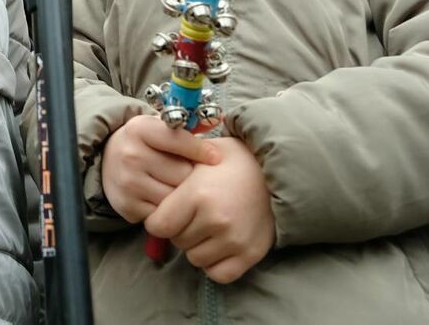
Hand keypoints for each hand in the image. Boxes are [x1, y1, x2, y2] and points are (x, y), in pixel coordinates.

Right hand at [100, 114, 219, 223]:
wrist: (107, 158)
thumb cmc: (144, 142)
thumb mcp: (159, 127)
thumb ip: (187, 128)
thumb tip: (219, 120)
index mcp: (140, 129)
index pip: (179, 141)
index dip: (202, 150)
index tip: (216, 158)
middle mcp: (131, 154)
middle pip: (181, 173)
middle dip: (192, 176)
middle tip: (195, 175)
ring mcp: (128, 182)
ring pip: (174, 196)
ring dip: (183, 195)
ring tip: (182, 188)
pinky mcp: (127, 205)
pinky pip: (163, 214)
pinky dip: (169, 210)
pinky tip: (167, 200)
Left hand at [143, 136, 274, 282]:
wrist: (278, 172)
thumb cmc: (235, 160)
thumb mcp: (202, 155)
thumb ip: (174, 172)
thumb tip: (150, 188)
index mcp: (198, 195)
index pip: (157, 225)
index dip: (159, 219)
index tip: (169, 211)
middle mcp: (215, 220)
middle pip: (176, 241)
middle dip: (180, 229)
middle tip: (195, 214)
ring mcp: (234, 240)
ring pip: (195, 259)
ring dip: (197, 246)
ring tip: (209, 226)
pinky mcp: (250, 254)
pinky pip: (218, 273)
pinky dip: (215, 263)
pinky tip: (219, 244)